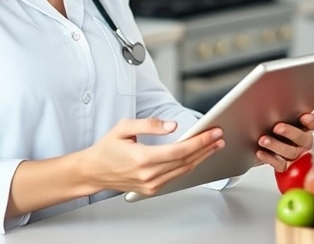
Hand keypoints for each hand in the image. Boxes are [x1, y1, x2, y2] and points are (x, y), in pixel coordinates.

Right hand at [81, 117, 223, 195]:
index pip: (180, 150)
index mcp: (143, 158)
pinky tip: (197, 156)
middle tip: (219, 136)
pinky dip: (189, 166)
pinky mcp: (152, 189)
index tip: (213, 132)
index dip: (200, 141)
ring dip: (201, 157)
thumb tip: (172, 125)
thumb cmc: (106, 149)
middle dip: (206, 147)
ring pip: (184, 171)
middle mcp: (149, 174)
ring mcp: (151, 184)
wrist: (93, 171)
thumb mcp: (124, 128)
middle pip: (186, 161)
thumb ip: (149, 124)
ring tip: (214, 145)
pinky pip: (176, 177)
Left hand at [256, 113, 313, 171]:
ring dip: (276, 145)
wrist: (265, 147)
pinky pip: (280, 164)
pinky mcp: (286, 166)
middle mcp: (303, 142)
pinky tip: (260, 151)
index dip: (310, 121)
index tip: (304, 116)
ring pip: (290, 152)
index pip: (313, 123)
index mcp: (305, 127)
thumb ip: (281, 111)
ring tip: (263, 140)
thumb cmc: (274, 129)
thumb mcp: (279, 117)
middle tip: (277, 127)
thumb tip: (271, 98)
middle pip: (302, 138)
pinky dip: (269, 158)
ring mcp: (295, 155)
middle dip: (290, 132)